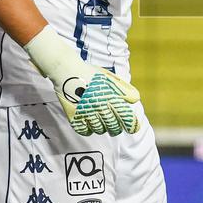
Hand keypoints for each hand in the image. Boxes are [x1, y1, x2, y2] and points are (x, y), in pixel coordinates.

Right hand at [25, 25, 140, 135]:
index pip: (126, 117)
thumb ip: (125, 89)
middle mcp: (100, 106)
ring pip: (100, 130)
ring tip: (101, 121)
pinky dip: (89, 129)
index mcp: (111, 96)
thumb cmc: (90, 73)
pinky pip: (85, 131)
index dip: (132, 125)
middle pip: (114, 127)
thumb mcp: (110, 78)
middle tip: (114, 126)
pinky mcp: (74, 116)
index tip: (133, 128)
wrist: (67, 70)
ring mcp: (87, 112)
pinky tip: (89, 123)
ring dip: (102, 128)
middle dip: (116, 128)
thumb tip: (135, 100)